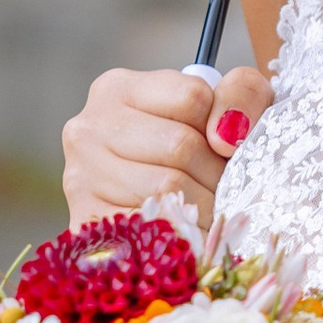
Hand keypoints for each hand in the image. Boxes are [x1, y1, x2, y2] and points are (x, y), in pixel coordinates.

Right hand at [60, 62, 269, 225]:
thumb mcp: (227, 104)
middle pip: (179, 145)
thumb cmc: (198, 148)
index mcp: (118, 88)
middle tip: (223, 184)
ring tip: (208, 207)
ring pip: (167, 188)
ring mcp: (81, 177)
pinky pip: (151, 227)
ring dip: (204, 205)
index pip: (192, 97)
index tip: (226, 142)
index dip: (223, 124)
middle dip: (216, 171)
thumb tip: (226, 135)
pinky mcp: (85, 223)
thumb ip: (241, 94)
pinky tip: (189, 232)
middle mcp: (88, 128)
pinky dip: (183, 234)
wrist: (156, 208)